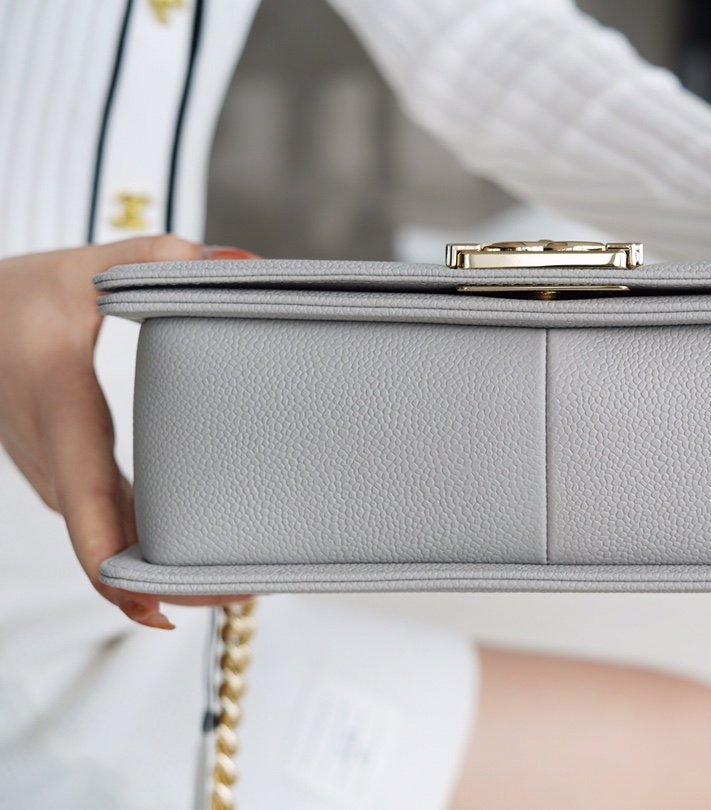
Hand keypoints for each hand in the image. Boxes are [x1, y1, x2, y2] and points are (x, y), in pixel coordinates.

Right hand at [0, 236, 253, 628]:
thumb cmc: (13, 298)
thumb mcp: (81, 268)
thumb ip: (156, 259)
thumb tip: (239, 265)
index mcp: (61, 416)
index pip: (88, 512)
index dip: (118, 575)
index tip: (165, 609)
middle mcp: (54, 463)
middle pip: (109, 546)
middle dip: (169, 581)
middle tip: (243, 594)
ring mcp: (57, 475)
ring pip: (109, 540)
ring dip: (161, 569)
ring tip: (236, 580)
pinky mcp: (68, 473)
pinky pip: (110, 522)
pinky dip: (147, 544)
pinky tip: (196, 553)